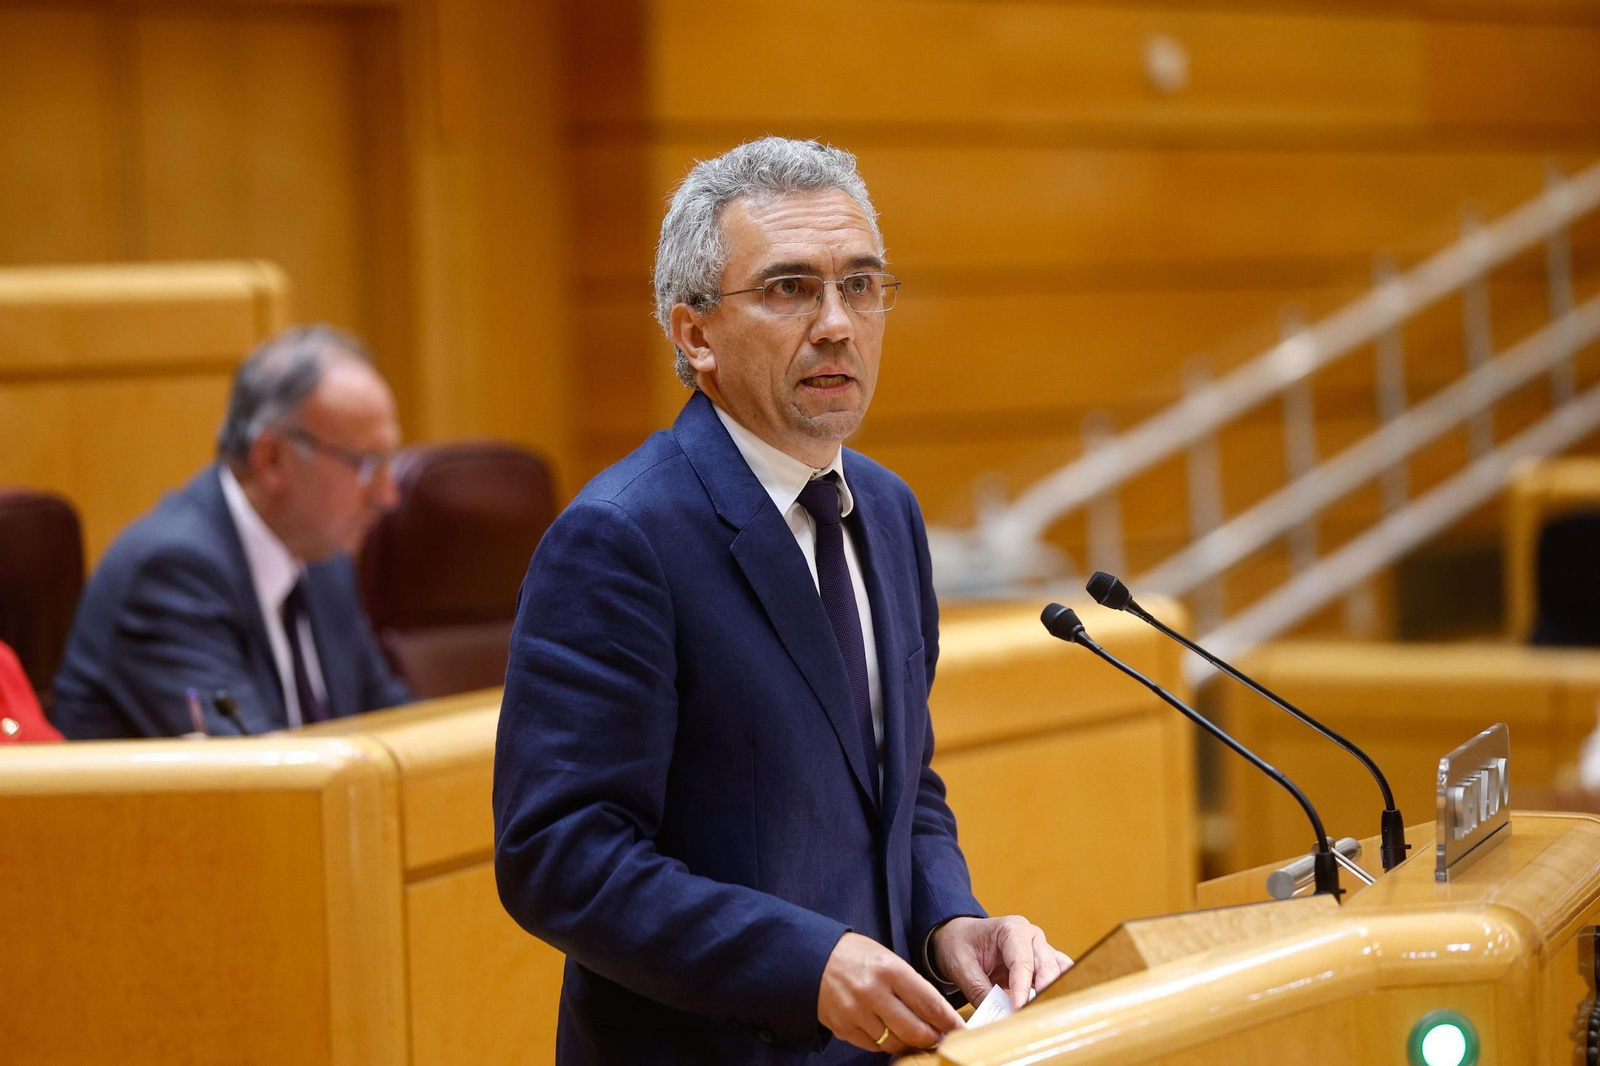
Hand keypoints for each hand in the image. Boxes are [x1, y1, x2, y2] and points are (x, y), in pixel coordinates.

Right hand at [818, 932, 964, 1054]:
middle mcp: (873, 993)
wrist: (813, 958)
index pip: (929, 1004)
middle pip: (916, 1031)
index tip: (960, 1029)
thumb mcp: (887, 958)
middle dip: (934, 1038)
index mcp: (889, 970)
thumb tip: (936, 1014)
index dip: (949, 1021)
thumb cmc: (855, 955)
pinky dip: (887, 1044)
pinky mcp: (844, 1028)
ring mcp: (856, 1013)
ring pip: (895, 1043)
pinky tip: (891, 1035)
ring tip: (917, 1038)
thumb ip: (911, 985)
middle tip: (942, 1038)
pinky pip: (874, 1046)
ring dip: (910, 1044)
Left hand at [930, 915, 1073, 1009]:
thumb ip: (978, 991)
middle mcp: (1032, 937)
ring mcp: (1040, 950)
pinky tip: (1047, 1010)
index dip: (1021, 990)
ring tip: (1043, 1014)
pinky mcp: (1042, 966)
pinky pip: (1058, 978)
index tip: (1017, 1012)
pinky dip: (1055, 993)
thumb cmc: (959, 945)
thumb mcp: (961, 967)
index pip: (1022, 963)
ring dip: (1054, 992)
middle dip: (1042, 993)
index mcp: (1012, 929)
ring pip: (1059, 973)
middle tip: (1032, 1017)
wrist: (958, 938)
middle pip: (1047, 968)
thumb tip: (995, 1018)